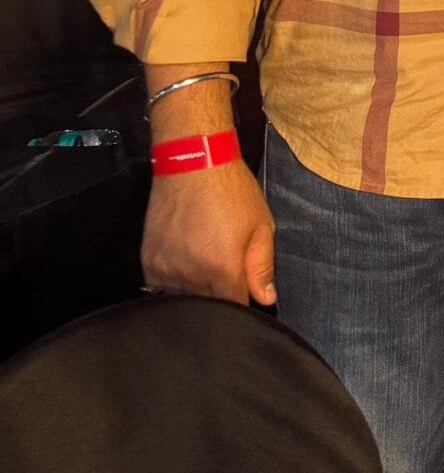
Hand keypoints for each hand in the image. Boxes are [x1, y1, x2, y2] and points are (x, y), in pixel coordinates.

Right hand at [142, 159, 277, 305]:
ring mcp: (165, 269)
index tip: (246, 300)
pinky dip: (173, 283)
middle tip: (227, 276)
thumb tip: (265, 299)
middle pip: (207, 306)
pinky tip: (185, 265)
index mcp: (223, 269)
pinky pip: (159, 287)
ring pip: (182, 299)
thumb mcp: (261, 225)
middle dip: (220, 299)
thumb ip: (261, 267)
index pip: (234, 309)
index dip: (243, 308)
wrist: (193, 163)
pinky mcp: (148, 261)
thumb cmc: (232, 192)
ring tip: (206, 266)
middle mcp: (190, 275)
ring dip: (196, 292)